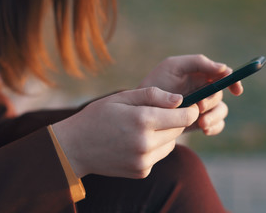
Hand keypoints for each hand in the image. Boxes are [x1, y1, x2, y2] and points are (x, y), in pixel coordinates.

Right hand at [52, 87, 198, 178]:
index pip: (184, 117)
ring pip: (171, 144)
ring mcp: (144, 160)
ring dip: (165, 134)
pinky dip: (155, 147)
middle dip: (175, 120)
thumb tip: (180, 99)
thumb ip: (153, 95)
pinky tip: (137, 141)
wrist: (75, 147)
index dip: (191, 110)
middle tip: (160, 113)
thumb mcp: (122, 97)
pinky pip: (159, 156)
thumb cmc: (98, 116)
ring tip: (145, 126)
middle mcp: (145, 143)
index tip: (190, 105)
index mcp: (142, 119)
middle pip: (179, 130)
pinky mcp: (142, 171)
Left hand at [139, 54, 242, 134]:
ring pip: (221, 111)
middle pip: (220, 95)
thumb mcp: (173, 66)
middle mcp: (203, 89)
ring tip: (201, 123)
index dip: (232, 81)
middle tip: (198, 107)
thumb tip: (224, 68)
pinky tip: (204, 129)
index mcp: (200, 74)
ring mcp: (202, 107)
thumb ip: (198, 62)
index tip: (235, 90)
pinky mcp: (198, 122)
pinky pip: (216, 125)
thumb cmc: (156, 83)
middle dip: (212, 102)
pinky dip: (214, 127)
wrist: (140, 110)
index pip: (223, 75)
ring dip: (215, 117)